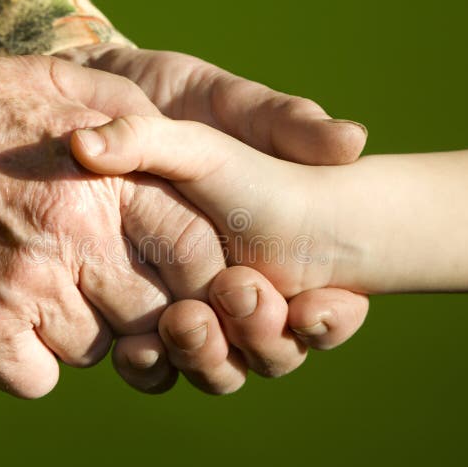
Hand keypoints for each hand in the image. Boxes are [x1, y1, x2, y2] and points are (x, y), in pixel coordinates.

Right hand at [0, 55, 225, 397]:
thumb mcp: (61, 83)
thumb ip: (132, 113)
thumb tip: (179, 150)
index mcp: (107, 178)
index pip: (196, 250)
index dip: (200, 277)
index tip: (182, 281)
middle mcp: (77, 233)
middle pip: (156, 313)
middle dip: (145, 315)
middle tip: (112, 296)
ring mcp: (29, 284)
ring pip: (97, 351)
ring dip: (78, 334)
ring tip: (42, 293)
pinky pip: (36, 379)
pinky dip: (27, 364)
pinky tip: (6, 324)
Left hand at [60, 44, 370, 392]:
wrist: (113, 102)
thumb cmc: (189, 101)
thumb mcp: (237, 105)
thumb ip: (290, 123)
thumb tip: (353, 141)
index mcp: (282, 253)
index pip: (328, 312)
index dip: (331, 320)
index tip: (311, 306)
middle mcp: (242, 290)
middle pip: (272, 351)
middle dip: (262, 338)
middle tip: (235, 293)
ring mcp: (193, 306)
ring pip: (216, 365)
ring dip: (206, 356)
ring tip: (183, 322)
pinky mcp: (138, 313)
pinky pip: (155, 360)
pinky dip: (150, 363)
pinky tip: (136, 348)